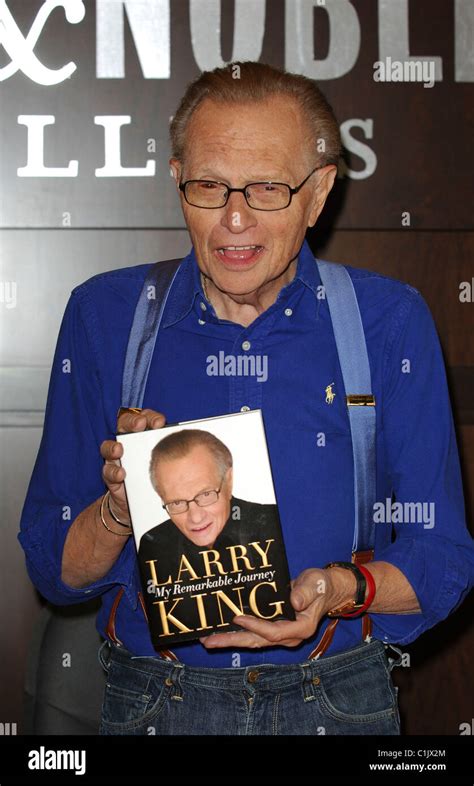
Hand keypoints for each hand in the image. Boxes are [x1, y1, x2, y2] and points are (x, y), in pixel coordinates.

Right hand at [99, 408, 165, 524]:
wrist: (141, 500)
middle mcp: (127, 442)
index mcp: (142, 435)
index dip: (150, 417)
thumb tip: (192, 441)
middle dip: (131, 422)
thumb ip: (171, 449)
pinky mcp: (111, 475)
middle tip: (139, 425)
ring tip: (120, 449)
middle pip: (123, 425)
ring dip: (113, 446)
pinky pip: (108, 471)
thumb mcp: (164, 459)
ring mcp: (116, 459)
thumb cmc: (155, 473)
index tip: (159, 422)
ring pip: (109, 447)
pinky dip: (114, 472)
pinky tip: (122, 474)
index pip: (144, 418)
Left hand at [200, 567, 340, 649]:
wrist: (324, 590)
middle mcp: (288, 636)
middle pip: (257, 641)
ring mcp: (280, 634)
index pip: (274, 631)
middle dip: (232, 641)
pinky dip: (236, 633)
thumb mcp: (316, 584)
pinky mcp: (272, 628)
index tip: (237, 617)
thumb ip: (306, 592)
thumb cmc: (320, 585)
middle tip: (208, 640)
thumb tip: (294, 601)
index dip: (255, 625)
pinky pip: (252, 633)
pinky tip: (220, 630)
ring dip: (230, 639)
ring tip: (207, 638)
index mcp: (301, 628)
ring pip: (252, 640)